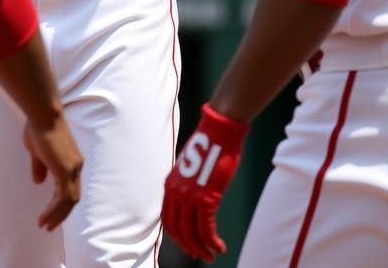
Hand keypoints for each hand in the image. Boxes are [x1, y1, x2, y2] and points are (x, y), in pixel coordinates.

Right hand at [22, 115, 82, 230]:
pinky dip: (54, 210)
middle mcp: (75, 165)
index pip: (69, 187)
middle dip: (61, 213)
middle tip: (48, 225)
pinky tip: (44, 217)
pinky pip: (62, 198)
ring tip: (44, 225)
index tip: (49, 213)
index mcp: (71, 160)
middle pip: (72, 197)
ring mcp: (72, 168)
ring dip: (57, 216)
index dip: (59, 202)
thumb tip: (39, 182)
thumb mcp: (37, 151)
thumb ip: (40, 166)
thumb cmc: (38, 127)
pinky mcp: (65, 170)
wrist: (43, 114)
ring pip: (69, 201)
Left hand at [162, 103, 248, 262]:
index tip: (189, 245)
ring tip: (213, 255)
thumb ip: (188, 185)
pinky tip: (220, 246)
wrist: (220, 131)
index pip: (167, 220)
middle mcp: (176, 192)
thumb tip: (194, 204)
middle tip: (202, 256)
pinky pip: (207, 229)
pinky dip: (213, 242)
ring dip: (202, 249)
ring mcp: (190, 195)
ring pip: (192, 234)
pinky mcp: (206, 197)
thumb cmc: (210, 147)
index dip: (178, 237)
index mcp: (170, 185)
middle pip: (178, 231)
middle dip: (190, 247)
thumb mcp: (192, 167)